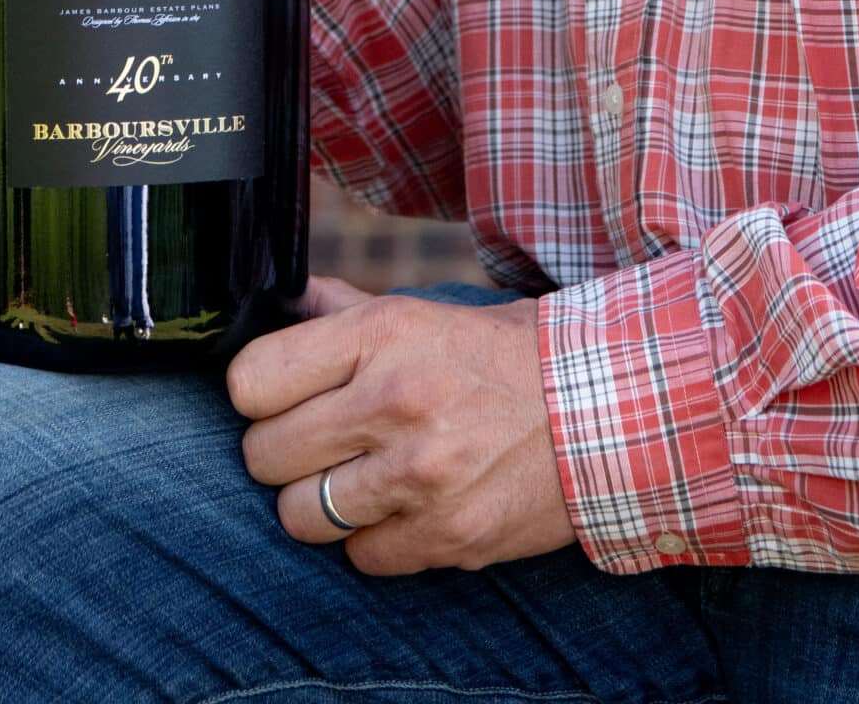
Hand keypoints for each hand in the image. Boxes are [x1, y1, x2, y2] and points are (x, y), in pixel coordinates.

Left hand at [227, 276, 576, 575]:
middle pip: (264, 454)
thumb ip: (348, 312)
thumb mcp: (428, 311)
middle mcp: (394, 402)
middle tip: (321, 442)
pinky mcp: (446, 536)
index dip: (259, 393)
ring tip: (360, 479)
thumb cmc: (509, 355)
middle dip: (283, 451)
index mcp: (382, 334)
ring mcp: (419, 476)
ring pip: (299, 516)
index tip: (281, 396)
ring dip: (321, 503)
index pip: (252, 381)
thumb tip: (283, 301)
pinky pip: (359, 557)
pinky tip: (406, 507)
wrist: (606, 408)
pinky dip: (374, 539)